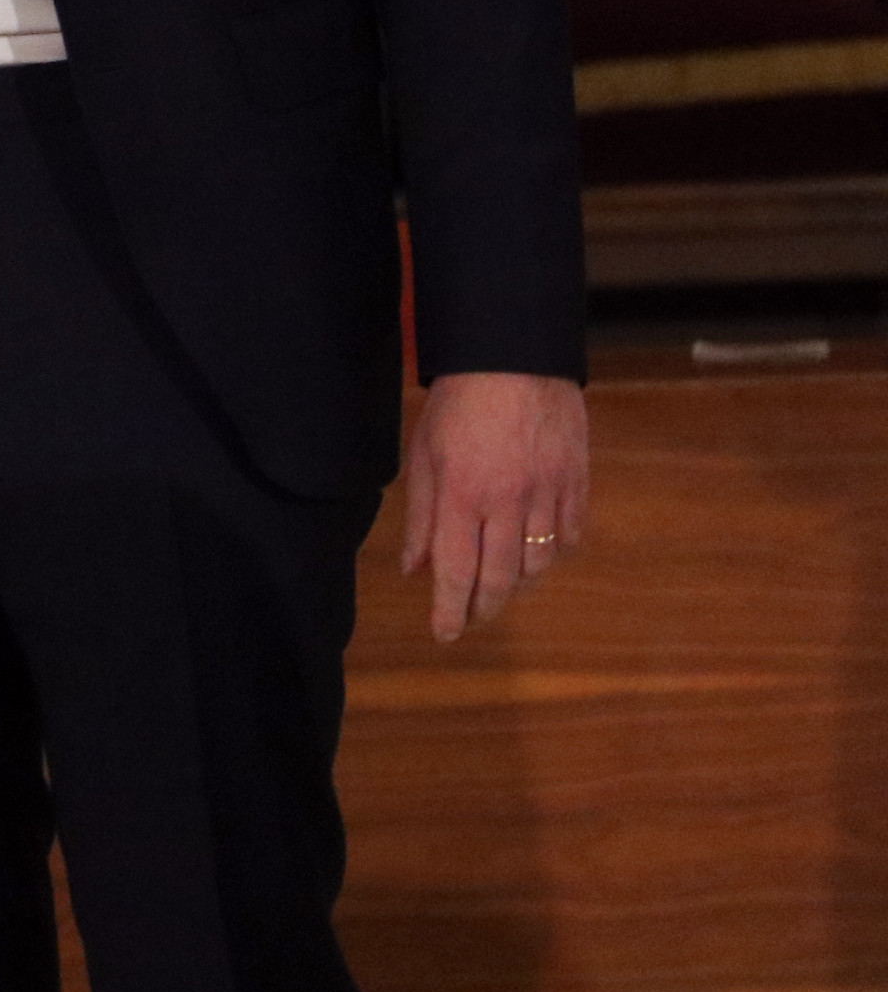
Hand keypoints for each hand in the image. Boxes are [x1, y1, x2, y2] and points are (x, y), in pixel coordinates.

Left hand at [399, 369, 591, 642]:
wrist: (515, 358)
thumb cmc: (458, 403)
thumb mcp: (423, 454)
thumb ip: (420, 516)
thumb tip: (413, 569)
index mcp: (461, 496)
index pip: (455, 571)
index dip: (449, 610)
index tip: (444, 634)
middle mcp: (506, 504)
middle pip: (500, 579)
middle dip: (484, 608)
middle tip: (471, 619)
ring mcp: (548, 496)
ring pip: (539, 565)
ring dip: (518, 586)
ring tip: (501, 590)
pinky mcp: (577, 484)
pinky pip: (570, 538)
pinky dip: (553, 556)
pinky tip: (538, 558)